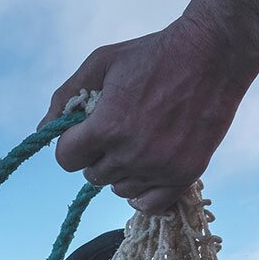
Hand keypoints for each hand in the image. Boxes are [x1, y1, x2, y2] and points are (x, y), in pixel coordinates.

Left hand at [44, 0, 258, 213]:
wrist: (213, 55)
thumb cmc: (153, 54)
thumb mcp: (101, 63)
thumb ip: (66, 95)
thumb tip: (45, 127)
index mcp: (107, 127)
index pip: (66, 160)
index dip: (71, 144)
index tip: (83, 132)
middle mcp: (132, 153)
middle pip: (93, 175)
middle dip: (97, 154)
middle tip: (116, 130)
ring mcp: (160, 168)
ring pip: (120, 189)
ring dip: (121, 171)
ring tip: (137, 143)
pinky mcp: (185, 174)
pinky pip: (151, 205)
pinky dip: (143, 195)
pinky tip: (144, 174)